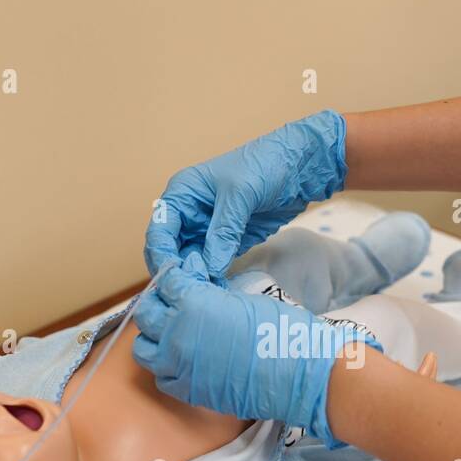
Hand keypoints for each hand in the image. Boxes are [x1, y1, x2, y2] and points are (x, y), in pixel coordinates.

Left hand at [132, 253, 375, 446]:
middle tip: (175, 303)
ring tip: (173, 333)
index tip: (185, 277)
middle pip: (145, 314)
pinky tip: (185, 360)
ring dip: (154, 337)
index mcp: (192, 304)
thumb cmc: (279, 331)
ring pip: (142, 348)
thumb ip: (210, 294)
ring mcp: (178, 366)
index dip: (175, 277)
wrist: (297, 375)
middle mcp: (176, 334)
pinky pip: (161, 376)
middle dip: (158, 304)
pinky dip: (167, 366)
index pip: (166, 282)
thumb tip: (197, 289)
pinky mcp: (187, 391)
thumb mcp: (241, 299)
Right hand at [143, 110, 347, 278]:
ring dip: (195, 277)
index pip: (160, 229)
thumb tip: (208, 269)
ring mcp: (207, 229)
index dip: (161, 253)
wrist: (300, 167)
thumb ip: (222, 232)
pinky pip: (212, 264)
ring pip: (190, 260)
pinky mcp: (227, 242)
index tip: (171, 276)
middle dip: (177, 269)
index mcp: (183, 193)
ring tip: (205, 294)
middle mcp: (190, 213)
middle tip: (189, 291)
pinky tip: (217, 289)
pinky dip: (213, 277)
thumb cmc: (266, 165)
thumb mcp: (240, 196)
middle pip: (170, 249)